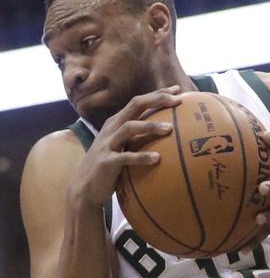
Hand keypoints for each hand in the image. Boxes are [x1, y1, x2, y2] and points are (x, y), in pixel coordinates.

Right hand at [67, 87, 182, 208]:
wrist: (84, 187)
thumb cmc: (110, 165)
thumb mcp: (123, 146)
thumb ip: (139, 136)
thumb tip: (169, 132)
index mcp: (116, 122)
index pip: (138, 102)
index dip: (157, 94)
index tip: (177, 89)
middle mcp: (112, 129)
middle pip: (134, 106)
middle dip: (156, 100)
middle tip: (177, 100)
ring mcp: (108, 144)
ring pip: (129, 128)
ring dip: (150, 126)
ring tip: (170, 128)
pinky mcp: (107, 162)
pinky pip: (125, 157)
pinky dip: (141, 156)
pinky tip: (157, 158)